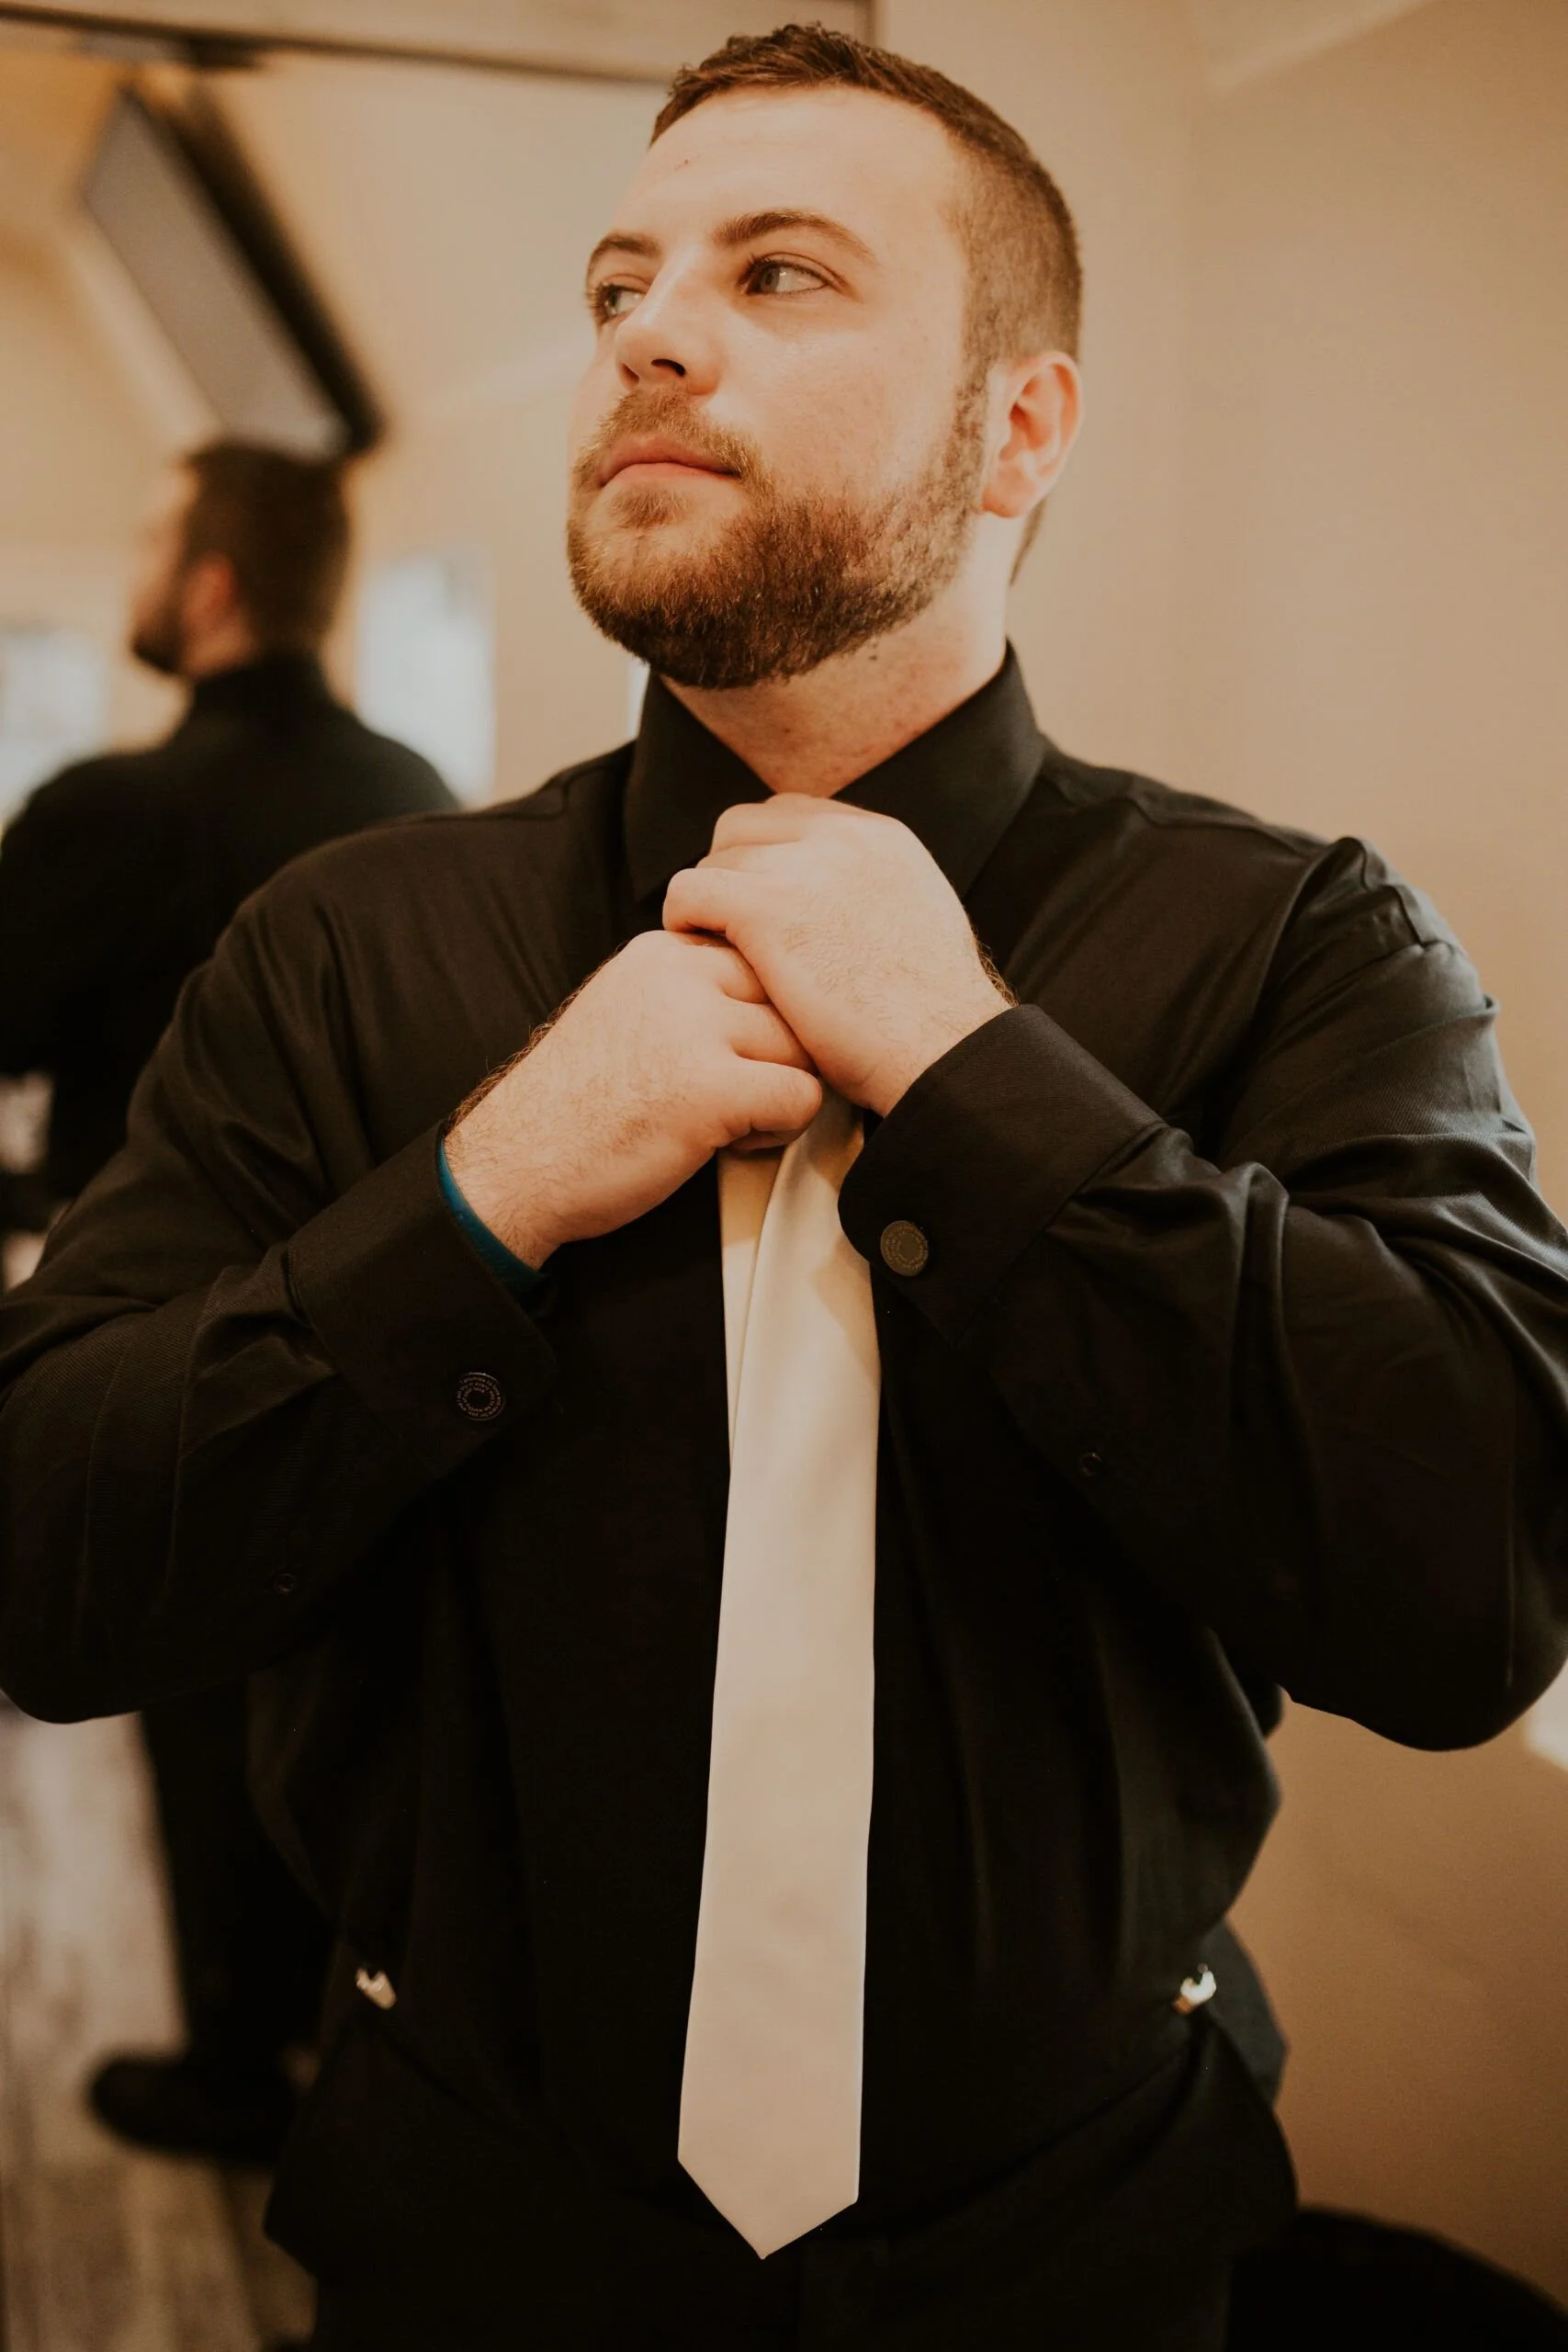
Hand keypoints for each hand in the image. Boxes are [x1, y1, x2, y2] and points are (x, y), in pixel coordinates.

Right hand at [445, 930, 820, 1265]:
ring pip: (805, 1046)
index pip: (761, 958)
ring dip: (782, 1091)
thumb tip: (770, 994)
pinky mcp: (713, 1088)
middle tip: (739, 1096)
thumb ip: (686, 990)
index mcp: (659, 952)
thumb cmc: (573, 1108)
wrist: (516, 1166)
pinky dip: (781, 1131)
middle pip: (791, 999)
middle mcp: (680, 975)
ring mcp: (697, 1028)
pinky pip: (802, 1097)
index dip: (760, 1016)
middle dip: (780, 1053)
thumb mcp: (625, 1011)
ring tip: (733, 1122)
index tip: (724, 1057)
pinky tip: (731, 1145)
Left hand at [662, 797, 1010, 1115]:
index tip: (760, 906)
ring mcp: (804, 868)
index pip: (790, 814)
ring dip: (709, 906)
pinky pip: (688, 890)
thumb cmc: (928, 1021)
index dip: (763, 859)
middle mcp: (843, 837)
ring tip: (719, 955)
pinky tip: (700, 959)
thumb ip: (870, 896)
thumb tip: (834, 904)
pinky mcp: (767, 908)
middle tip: (729, 931)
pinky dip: (684, 921)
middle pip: (743, 825)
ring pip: (714, 859)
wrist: (942, 1052)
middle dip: (729, 873)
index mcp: (880, 838)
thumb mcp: (915, 926)